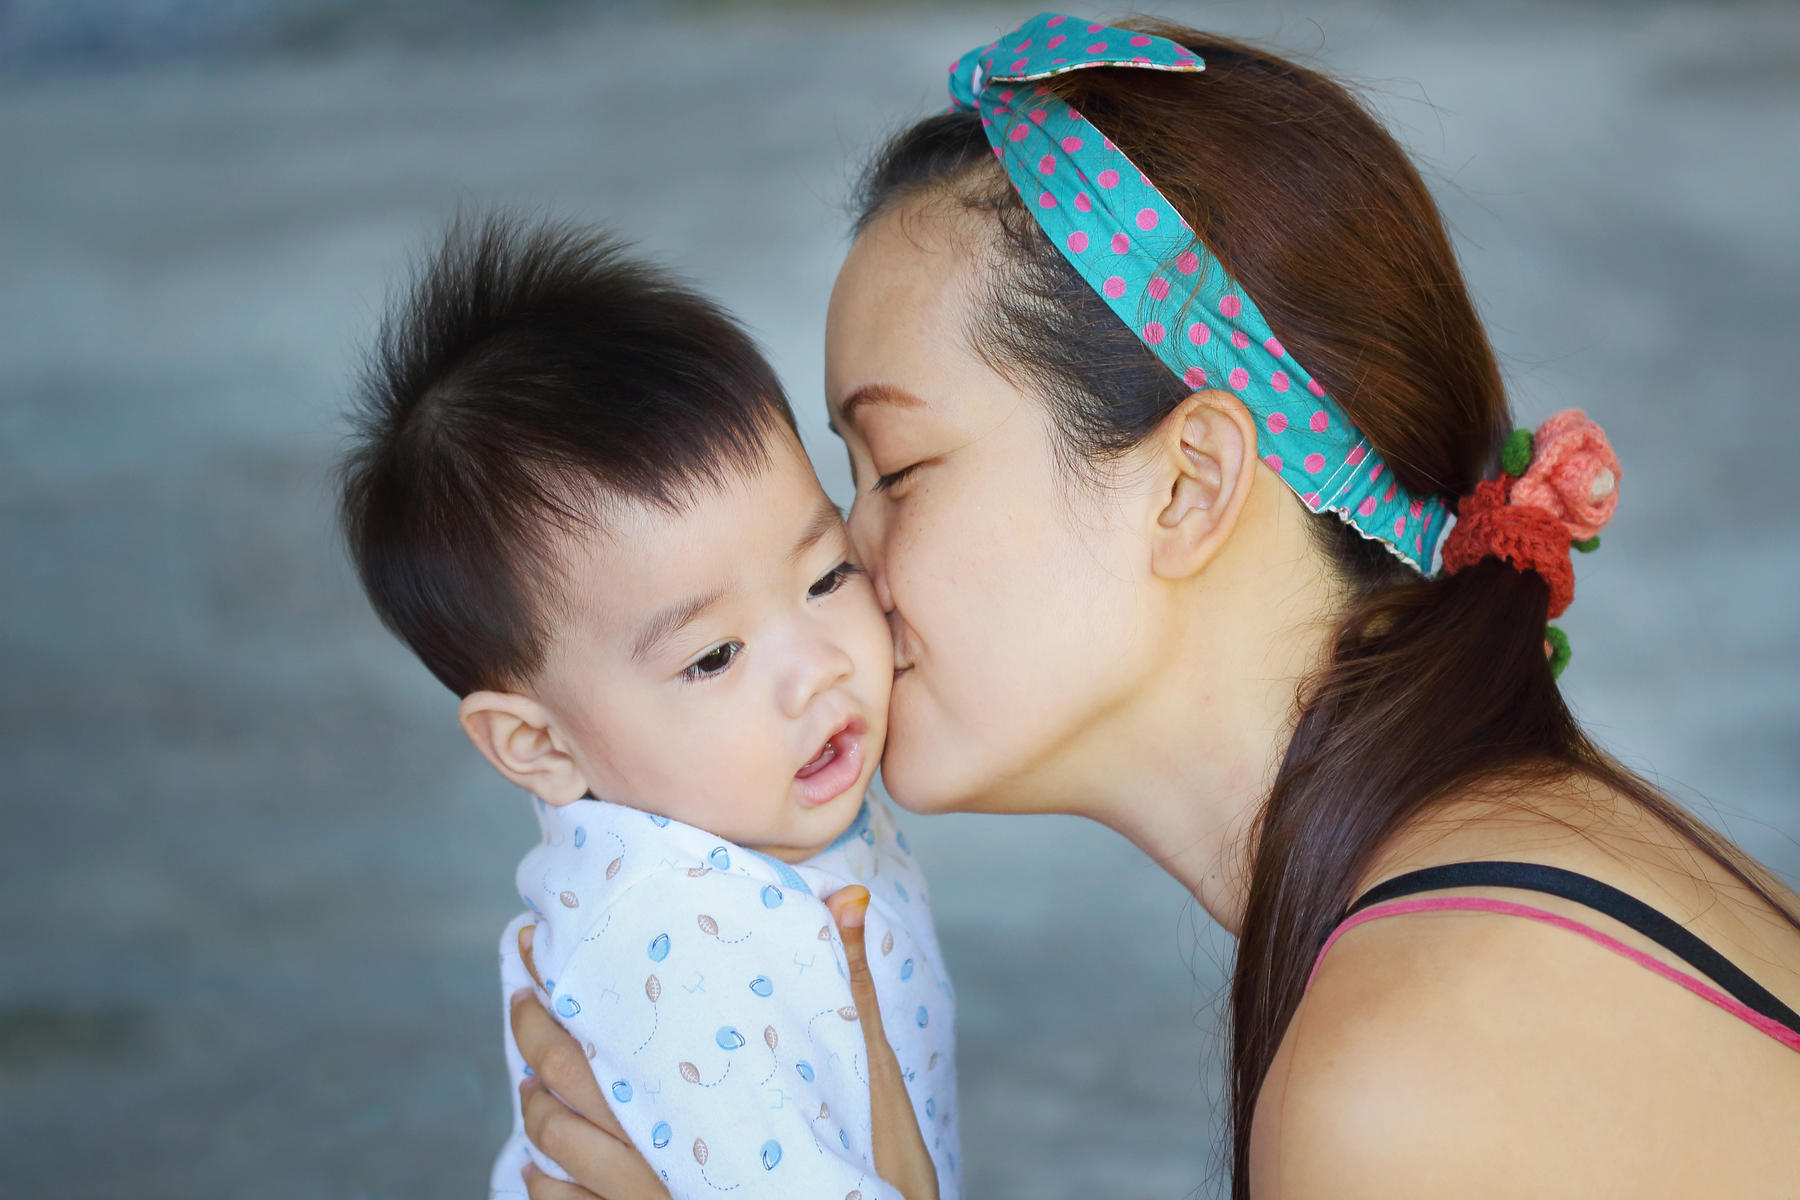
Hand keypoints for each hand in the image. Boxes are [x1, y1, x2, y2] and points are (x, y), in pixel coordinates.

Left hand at [512, 888, 938, 1199]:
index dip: (554, 996)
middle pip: (560, 1094)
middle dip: (533, 1038)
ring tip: (530, 1078)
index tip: (534, 949)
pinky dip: (545, 1185)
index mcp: (696, 1112)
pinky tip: (541, 1168)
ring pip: (556, 1155)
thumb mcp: (877, 1093)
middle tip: (524, 996)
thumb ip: (854, 996)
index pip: (594, 1044)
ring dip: (535, 1110)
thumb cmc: (880, 1189)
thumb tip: (851, 898)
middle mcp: (655, 1163)